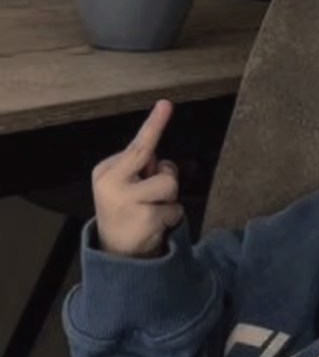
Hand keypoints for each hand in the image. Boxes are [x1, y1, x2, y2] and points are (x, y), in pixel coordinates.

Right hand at [92, 99, 184, 257]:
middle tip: (154, 194)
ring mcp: (127, 201)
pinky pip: (175, 209)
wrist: (115, 253)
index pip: (137, 145)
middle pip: (161, 166)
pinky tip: (154, 226)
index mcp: (106, 171)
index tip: (166, 104)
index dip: (155, 124)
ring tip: (152, 212)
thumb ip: (139, 170)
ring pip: (170, 185)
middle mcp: (112, 183)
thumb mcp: (123, 186)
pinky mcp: (144, 218)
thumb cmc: (125, 212)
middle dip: (165, 176)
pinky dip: (171, 217)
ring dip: (169, 200)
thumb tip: (159, 162)